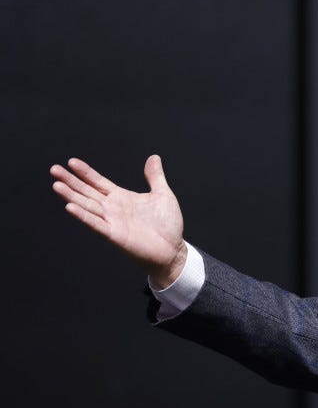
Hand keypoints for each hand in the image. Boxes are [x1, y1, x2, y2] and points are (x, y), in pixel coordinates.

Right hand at [50, 155, 186, 288]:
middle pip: (87, 192)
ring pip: (87, 205)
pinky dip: (83, 216)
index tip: (71, 162)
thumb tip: (153, 158)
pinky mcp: (114, 235)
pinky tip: (70, 207)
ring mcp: (112, 221)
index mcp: (121, 197)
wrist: (173, 250)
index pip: (98, 182)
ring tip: (56, 185)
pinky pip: (96, 224)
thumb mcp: (163, 195)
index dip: (85, 173)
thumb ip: (155, 177)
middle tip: (54, 169)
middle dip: (71, 181)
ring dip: (71, 196)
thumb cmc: (168, 225)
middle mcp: (113, 208)